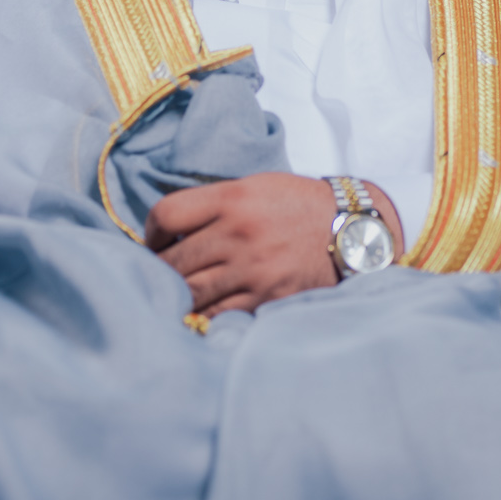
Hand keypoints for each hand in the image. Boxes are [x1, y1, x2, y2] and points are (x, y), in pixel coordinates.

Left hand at [145, 172, 403, 317]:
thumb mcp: (254, 185)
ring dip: (176, 295)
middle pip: (172, 260)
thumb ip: (214, 203)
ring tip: (175, 293)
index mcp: (232, 198)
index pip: (166, 215)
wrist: (350, 230)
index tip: (156, 242)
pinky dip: (203, 314)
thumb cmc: (297, 204)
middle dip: (159, 270)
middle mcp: (238, 233)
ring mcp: (251, 269)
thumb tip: (169, 229)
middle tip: (158, 274)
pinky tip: (202, 309)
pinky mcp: (265, 298)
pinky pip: (217, 314)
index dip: (150, 233)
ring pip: (190, 291)